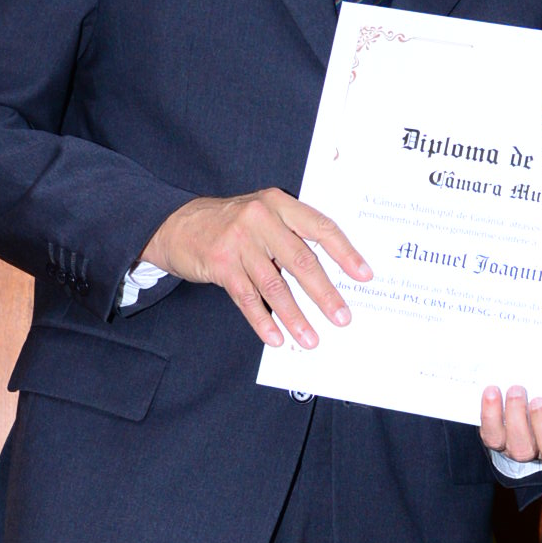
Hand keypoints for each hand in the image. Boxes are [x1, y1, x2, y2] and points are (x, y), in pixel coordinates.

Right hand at [143, 190, 369, 349]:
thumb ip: (292, 235)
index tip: (364, 275)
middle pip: (301, 261)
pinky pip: (247, 298)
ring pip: (275, 285)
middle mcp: (261, 218)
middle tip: (342, 317)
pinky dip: (263, 322)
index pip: (321, 228)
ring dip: (295, 316)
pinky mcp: (220, 264)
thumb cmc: (231, 224)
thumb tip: (329, 276)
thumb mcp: (263, 216)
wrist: (177, 224)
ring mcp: (239, 241)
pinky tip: (276, 338)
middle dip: (325, 294)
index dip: (345, 253)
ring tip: (311, 338)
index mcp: (279, 204)